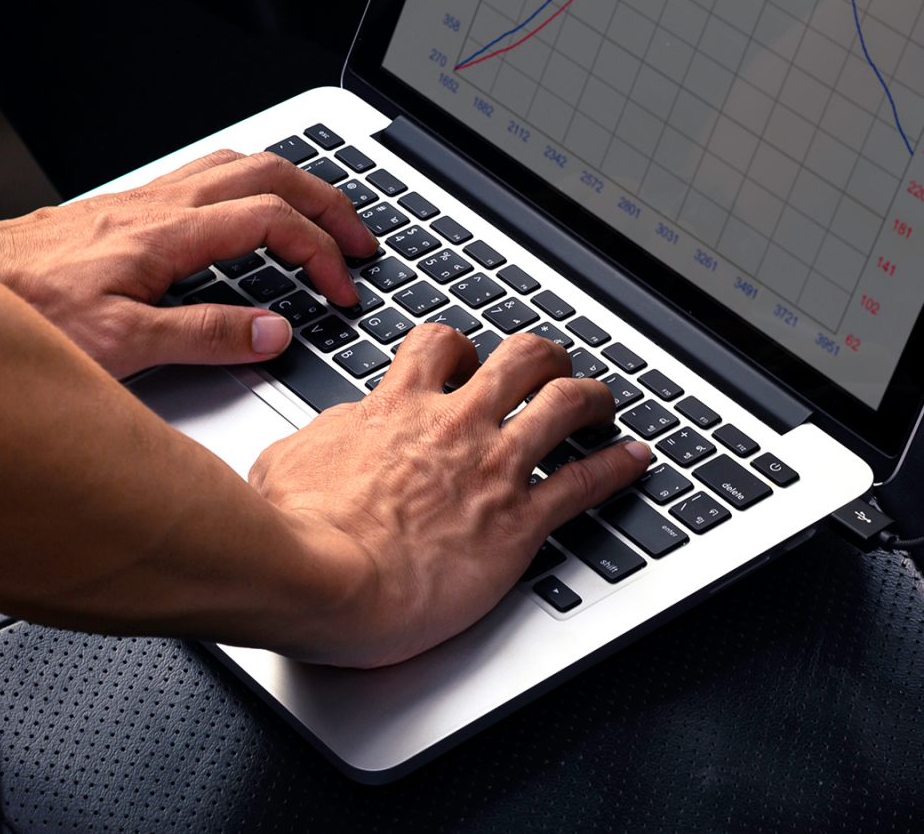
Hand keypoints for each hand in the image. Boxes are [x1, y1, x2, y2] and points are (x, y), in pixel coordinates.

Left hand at [0, 149, 375, 375]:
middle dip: (327, 203)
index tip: (340, 290)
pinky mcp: (128, 206)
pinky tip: (251, 208)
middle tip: (359, 239)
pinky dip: (252, 184)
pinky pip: (209, 173)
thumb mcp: (123, 345)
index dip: (320, 253)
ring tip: (322, 216)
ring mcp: (146, 199)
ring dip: (293, 184)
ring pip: (239, 162)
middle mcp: (162, 205)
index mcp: (169, 234)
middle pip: (269, 173)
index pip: (271, 222)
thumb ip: (205, 335)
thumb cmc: (35, 311)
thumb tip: (273, 331)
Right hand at [250, 326, 651, 667]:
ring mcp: (492, 469)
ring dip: (592, 398)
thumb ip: (322, 438)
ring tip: (603, 403)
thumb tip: (331, 433)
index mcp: (397, 407)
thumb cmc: (294, 530)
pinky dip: (617, 468)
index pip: (437, 348)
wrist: (316, 575)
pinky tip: (634, 461)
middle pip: (520, 359)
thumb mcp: (288, 460)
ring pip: (564, 404)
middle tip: (551, 369)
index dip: (460, 348)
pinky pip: (585, 482)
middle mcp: (454, 426)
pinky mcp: (517, 522)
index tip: (468, 360)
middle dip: (543, 358)